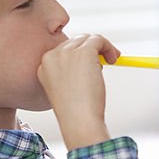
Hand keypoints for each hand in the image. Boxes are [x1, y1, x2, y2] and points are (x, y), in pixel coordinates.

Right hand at [38, 34, 118, 149]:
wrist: (78, 120)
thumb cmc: (76, 111)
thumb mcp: (67, 87)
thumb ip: (73, 71)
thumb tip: (93, 59)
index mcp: (44, 66)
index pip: (64, 50)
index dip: (81, 55)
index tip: (93, 64)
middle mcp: (51, 56)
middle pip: (75, 41)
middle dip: (92, 49)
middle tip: (107, 59)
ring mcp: (66, 53)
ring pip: (87, 38)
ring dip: (102, 47)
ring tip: (111, 60)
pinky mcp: (83, 52)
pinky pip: (98, 39)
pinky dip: (108, 46)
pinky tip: (113, 59)